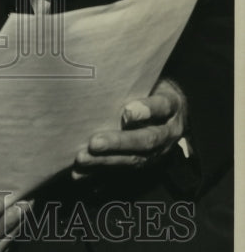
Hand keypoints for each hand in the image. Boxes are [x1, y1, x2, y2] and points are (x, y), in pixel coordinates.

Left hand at [72, 78, 186, 178]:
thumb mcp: (151, 79)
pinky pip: (121, 171)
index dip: (146, 110)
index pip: (162, 106)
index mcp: (171, 107)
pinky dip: (99, 174)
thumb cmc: (151, 87)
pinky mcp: (142, 162)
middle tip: (94, 143)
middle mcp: (167, 133)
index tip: (127, 112)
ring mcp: (156, 151)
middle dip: (119, 143)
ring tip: (82, 159)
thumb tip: (107, 77)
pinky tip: (79, 174)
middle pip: (146, 140)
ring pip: (133, 159)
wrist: (167, 108)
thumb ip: (135, 81)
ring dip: (106, 161)